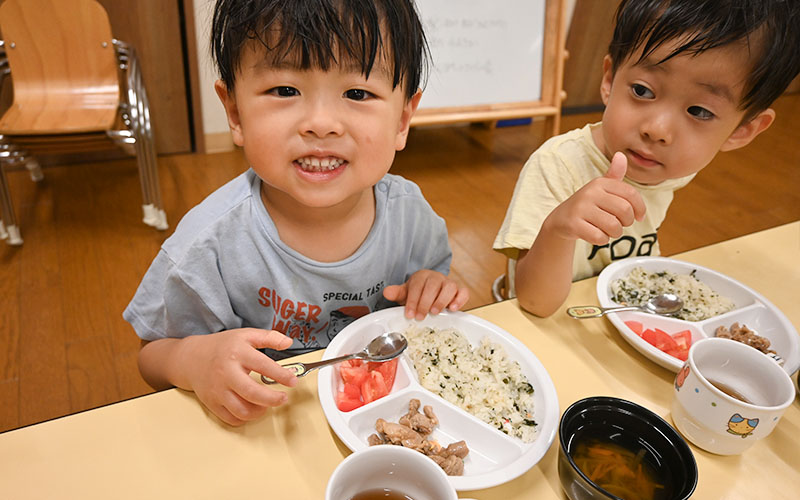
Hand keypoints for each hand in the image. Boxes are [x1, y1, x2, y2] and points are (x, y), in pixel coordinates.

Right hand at [177, 328, 297, 425]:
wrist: (191, 358)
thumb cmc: (221, 347)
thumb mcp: (245, 335)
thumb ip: (269, 337)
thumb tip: (288, 342)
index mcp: (237, 354)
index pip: (263, 366)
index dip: (281, 375)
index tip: (293, 381)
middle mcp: (226, 373)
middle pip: (252, 393)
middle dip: (272, 399)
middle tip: (283, 398)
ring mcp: (218, 390)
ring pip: (241, 410)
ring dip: (260, 411)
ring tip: (267, 404)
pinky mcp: (212, 402)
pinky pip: (231, 418)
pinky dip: (245, 418)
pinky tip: (252, 409)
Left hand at [382, 269, 468, 319]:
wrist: (430, 292)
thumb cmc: (418, 293)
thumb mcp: (406, 293)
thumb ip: (397, 293)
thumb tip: (387, 292)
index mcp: (422, 276)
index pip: (417, 285)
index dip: (413, 300)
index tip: (409, 314)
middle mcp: (436, 278)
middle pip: (433, 285)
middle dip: (425, 302)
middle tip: (420, 316)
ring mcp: (449, 283)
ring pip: (450, 287)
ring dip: (442, 300)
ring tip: (434, 312)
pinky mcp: (459, 291)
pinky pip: (463, 292)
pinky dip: (460, 300)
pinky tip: (453, 309)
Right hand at [543, 152, 645, 244]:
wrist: (560, 220)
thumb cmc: (587, 205)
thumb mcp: (600, 189)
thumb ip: (614, 174)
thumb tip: (621, 155)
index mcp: (600, 183)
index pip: (631, 194)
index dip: (640, 208)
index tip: (639, 217)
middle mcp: (590, 193)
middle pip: (624, 211)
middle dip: (626, 222)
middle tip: (619, 224)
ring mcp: (580, 208)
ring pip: (614, 226)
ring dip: (614, 233)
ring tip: (607, 230)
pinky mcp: (573, 224)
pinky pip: (599, 237)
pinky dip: (602, 240)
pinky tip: (595, 235)